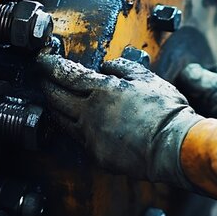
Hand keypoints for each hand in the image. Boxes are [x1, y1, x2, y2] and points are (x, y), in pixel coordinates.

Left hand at [36, 55, 203, 185]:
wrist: (174, 147)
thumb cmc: (166, 111)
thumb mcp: (147, 78)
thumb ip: (123, 68)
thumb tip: (107, 66)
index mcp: (102, 90)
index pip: (66, 74)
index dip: (50, 66)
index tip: (42, 60)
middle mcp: (91, 113)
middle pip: (56, 97)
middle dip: (46, 85)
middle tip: (43, 78)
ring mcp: (92, 136)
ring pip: (62, 120)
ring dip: (56, 107)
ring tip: (56, 99)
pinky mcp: (97, 155)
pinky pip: (79, 138)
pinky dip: (75, 127)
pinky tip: (78, 123)